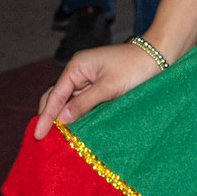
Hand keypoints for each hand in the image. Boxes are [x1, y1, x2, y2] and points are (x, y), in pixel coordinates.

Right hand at [32, 34, 164, 133]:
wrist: (158, 56)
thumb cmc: (135, 68)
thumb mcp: (108, 88)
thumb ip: (83, 103)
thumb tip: (62, 119)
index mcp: (77, 67)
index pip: (55, 95)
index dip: (45, 116)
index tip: (37, 135)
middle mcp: (79, 72)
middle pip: (57, 97)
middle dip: (48, 116)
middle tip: (41, 139)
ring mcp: (89, 79)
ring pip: (69, 102)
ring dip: (62, 118)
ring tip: (54, 138)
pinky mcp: (99, 86)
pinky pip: (82, 103)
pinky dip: (76, 115)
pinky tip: (73, 128)